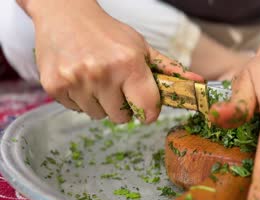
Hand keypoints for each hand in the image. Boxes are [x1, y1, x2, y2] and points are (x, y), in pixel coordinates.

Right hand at [28, 0, 202, 122]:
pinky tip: (80, 79)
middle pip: (121, 118)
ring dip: (100, 104)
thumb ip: (168, 68)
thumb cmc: (108, 33)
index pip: (148, 109)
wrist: (65, 14)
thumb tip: (197, 81)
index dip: (149, 112)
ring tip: (96, 80)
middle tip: (117, 86)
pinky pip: (76, 110)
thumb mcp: (141, 47)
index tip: (146, 109)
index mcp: (129, 64)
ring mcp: (77, 81)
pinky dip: (80, 100)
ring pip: (98, 116)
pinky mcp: (55, 86)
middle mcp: (103, 74)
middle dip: (123, 107)